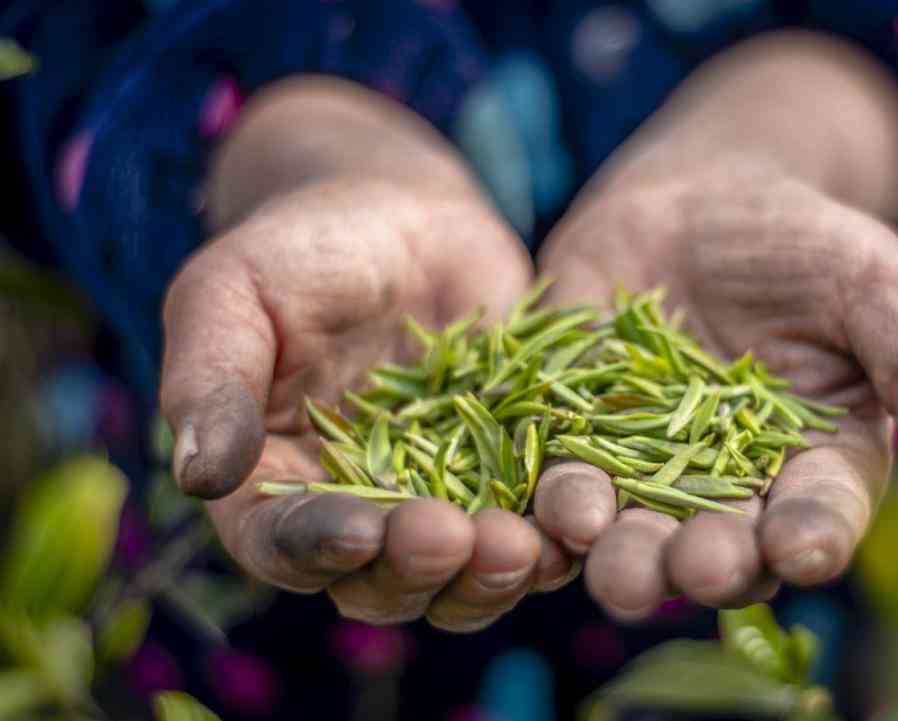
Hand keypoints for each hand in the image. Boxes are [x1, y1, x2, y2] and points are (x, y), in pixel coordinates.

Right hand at [159, 76, 581, 630]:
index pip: (286, 544)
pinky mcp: (512, 472)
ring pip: (463, 575)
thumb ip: (211, 381)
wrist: (400, 215)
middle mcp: (358, 512)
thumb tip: (196, 476)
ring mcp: (441, 498)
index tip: (362, 530)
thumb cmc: (297, 249)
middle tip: (457, 537)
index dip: (321, 548)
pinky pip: (536, 521)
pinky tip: (580, 513)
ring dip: (493, 574)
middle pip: (382, 583)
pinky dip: (558, 530)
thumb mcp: (232, 295)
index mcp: (276, 486)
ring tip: (527, 543)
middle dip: (419, 571)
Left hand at [530, 34, 897, 620]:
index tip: (805, 551)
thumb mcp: (875, 284)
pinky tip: (554, 503)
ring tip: (615, 559)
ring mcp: (645, 469)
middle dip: (710, 564)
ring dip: (625, 555)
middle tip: (701, 567)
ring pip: (635, 533)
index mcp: (816, 465)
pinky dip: (556, 499)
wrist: (697, 198)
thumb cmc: (804, 242)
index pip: (821, 515)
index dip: (814, 535)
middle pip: (721, 547)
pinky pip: (561, 479)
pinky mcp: (572, 436)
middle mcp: (731, 488)